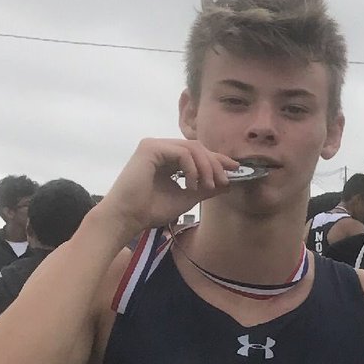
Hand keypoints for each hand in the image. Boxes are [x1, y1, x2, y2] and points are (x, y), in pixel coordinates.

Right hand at [97, 139, 237, 238]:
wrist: (127, 217)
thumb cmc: (151, 210)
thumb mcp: (187, 198)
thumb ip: (206, 189)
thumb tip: (228, 184)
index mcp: (168, 158)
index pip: (198, 153)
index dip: (218, 160)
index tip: (235, 170)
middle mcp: (161, 148)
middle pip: (198, 148)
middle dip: (215, 164)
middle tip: (224, 181)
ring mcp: (154, 146)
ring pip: (192, 148)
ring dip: (206, 167)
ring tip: (208, 186)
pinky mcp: (149, 148)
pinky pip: (182, 152)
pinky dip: (193, 168)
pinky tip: (192, 185)